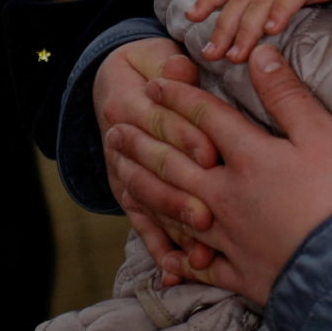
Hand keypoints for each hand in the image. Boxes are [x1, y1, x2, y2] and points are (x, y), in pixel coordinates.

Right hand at [93, 36, 217, 272]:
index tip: (214, 153)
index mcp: (128, 103)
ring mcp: (124, 173)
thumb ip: (172, 67)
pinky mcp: (130, 194)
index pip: (162, 123)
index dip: (187, 137)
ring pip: (149, 204)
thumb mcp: (159, 57)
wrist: (117, 80)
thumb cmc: (153, 67)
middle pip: (155, 170)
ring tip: (197, 256)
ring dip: (173, 230)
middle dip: (182, 193)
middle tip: (208, 215)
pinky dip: (159, 249)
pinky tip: (175, 273)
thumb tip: (180, 70)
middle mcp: (121, 142)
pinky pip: (143, 224)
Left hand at [106, 46, 331, 300]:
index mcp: (247, 158)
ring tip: (122, 176)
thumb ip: (286, 95)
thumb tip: (258, 54)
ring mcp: (228, 238)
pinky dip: (181, 260)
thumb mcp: (322, 135)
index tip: (155, 85)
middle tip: (115, 130)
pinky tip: (170, 259)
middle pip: (174, 164)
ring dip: (144, 190)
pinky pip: (200, 266)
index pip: (204, 118)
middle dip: (143, 143)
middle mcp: (225, 196)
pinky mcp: (239, 273)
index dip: (179, 97)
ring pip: (173, 211)